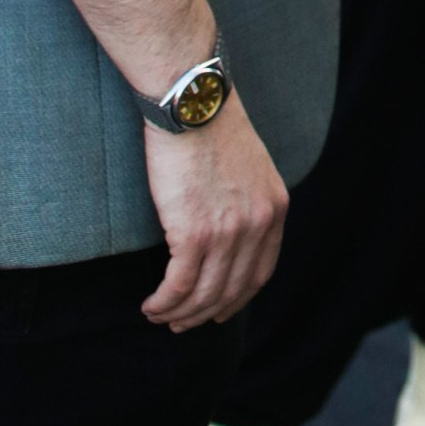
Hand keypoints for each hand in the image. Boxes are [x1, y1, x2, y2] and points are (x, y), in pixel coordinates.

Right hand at [140, 91, 287, 329]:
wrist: (193, 102)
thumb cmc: (211, 127)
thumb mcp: (250, 167)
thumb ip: (248, 202)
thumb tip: (231, 237)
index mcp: (274, 208)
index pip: (260, 273)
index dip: (236, 299)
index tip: (216, 312)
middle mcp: (257, 224)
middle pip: (231, 291)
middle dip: (204, 314)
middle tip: (180, 323)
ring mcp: (228, 231)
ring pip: (202, 294)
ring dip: (178, 313)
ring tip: (158, 314)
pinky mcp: (194, 232)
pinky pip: (178, 286)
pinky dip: (163, 302)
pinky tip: (150, 305)